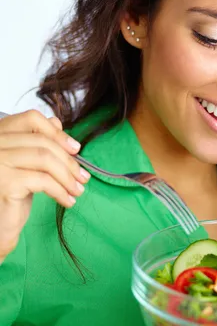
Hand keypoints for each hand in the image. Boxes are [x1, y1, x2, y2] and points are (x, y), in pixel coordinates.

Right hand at [0, 110, 89, 261]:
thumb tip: (57, 122)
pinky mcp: (4, 182)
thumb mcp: (27, 163)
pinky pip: (42, 180)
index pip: (31, 119)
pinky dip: (61, 190)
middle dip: (68, 160)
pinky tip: (68, 200)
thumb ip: (37, 142)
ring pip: (45, 159)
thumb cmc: (13, 192)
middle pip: (42, 141)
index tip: (76, 149)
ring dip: (68, 176)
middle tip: (83, 177)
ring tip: (78, 190)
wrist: (0, 224)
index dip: (57, 132)